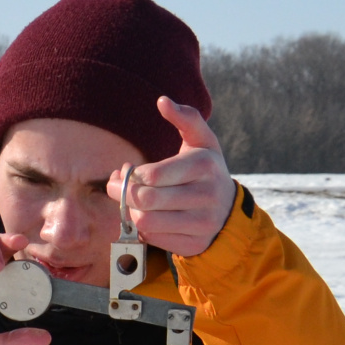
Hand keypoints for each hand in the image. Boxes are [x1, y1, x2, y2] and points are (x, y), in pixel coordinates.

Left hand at [108, 97, 236, 257]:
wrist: (228, 210)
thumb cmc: (205, 171)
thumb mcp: (201, 142)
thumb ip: (185, 119)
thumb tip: (162, 101)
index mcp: (204, 165)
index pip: (152, 176)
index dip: (130, 175)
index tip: (125, 171)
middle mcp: (207, 195)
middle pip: (145, 200)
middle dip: (122, 193)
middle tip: (116, 187)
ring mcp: (203, 223)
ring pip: (146, 222)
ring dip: (131, 212)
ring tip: (135, 202)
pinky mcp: (195, 244)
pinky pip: (153, 239)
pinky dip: (143, 229)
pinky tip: (150, 217)